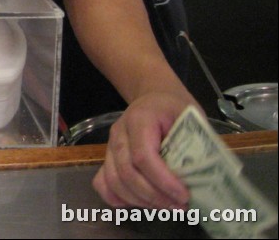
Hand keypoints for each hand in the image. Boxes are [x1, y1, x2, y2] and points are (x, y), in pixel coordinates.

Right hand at [92, 92, 194, 207]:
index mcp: (140, 119)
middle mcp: (119, 132)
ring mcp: (110, 145)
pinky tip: (139, 204)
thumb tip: (201, 181)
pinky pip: (102, 182)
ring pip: (114, 181)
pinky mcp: (107, 157)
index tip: (184, 196)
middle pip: (127, 172)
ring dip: (140, 201)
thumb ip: (194, 146)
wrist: (154, 97)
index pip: (143, 156)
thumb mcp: (192, 119)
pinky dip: (116, 198)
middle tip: (179, 206)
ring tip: (166, 206)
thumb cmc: (175, 110)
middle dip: (154, 196)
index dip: (162, 181)